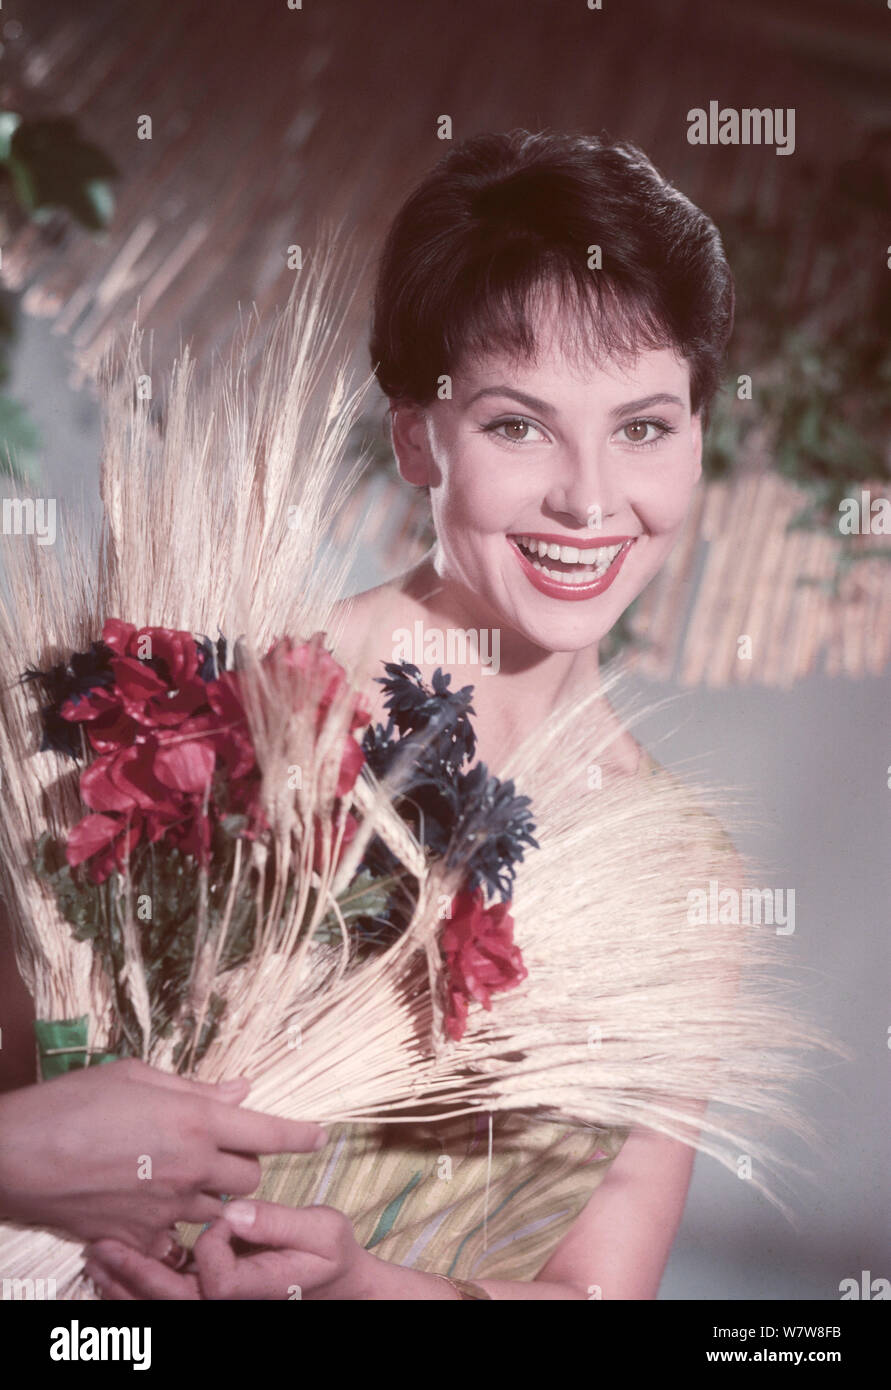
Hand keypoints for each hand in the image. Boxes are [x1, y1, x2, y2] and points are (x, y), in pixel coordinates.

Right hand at [0, 1060, 326, 1252]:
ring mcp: (166, 1208)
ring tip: (174, 1176)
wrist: (14, 1155)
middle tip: (217, 1150)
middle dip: (243, 1164)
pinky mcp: (140, 1237)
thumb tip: (241, 1087)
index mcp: (195, 1120)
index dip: (299, 1134)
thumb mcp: (135, 1078)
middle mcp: (190, 1167)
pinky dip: (169, 1225)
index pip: (268, 1131)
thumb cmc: (70, 1104)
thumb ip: (195, 1088)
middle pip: (249, 1177)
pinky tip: (145, 1204)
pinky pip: (175, 1238)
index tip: (319, 1134)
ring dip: (209, 1195)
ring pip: (217, 1210)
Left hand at [84, 1199, 374, 1299]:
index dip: (213, 1246)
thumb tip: (237, 1210)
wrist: (331, 1282)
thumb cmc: (328, 1253)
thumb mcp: (321, 1230)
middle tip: (102, 1246)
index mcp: (258, 1288)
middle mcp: (230, 1306)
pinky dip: (130, 1291)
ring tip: (95, 1256)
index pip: (217, 1279)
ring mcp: (214, 1307)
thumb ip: (280, 1221)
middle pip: (173, 1302)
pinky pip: (161, 1303)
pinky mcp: (203, 1298)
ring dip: (123, 1286)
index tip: (225, 1213)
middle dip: (135, 1275)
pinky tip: (109, 1270)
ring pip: (159, 1308)